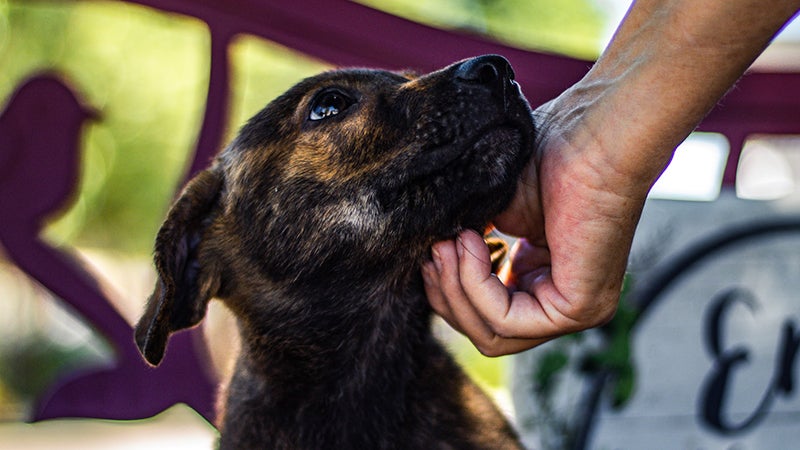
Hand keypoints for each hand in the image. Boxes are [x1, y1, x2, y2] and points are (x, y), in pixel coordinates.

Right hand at [422, 98, 647, 356]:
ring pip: (492, 336)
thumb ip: (463, 245)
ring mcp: (574, 310)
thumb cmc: (549, 155)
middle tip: (432, 250)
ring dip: (456, 290)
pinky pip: (506, 320)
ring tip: (448, 244)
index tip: (430, 248)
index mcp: (543, 279)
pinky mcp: (578, 308)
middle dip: (447, 295)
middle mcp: (561, 301)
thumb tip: (425, 263)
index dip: (448, 289)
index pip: (485, 315)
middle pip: (485, 333)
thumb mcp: (492, 211)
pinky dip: (475, 285)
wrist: (592, 134)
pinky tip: (467, 243)